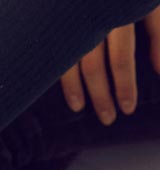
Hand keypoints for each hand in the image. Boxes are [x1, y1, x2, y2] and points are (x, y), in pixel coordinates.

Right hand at [60, 8, 159, 123]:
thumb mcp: (152, 7)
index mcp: (121, 12)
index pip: (121, 56)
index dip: (125, 85)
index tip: (128, 107)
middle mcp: (95, 16)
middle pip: (96, 63)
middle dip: (103, 94)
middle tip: (109, 118)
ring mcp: (76, 20)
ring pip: (74, 61)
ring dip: (81, 90)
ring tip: (85, 111)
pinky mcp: (62, 24)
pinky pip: (60, 56)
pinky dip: (65, 79)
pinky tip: (73, 97)